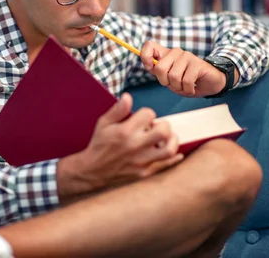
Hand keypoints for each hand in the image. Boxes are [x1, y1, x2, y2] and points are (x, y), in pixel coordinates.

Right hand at [57, 93, 182, 199]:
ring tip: (165, 138)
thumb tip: (128, 96)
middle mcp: (135, 146)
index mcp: (125, 131)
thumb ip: (117, 110)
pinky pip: (165, 165)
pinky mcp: (144, 173)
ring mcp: (141, 161)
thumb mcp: (103, 123)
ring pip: (168, 149)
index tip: (142, 119)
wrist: (92, 170)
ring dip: (172, 141)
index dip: (147, 114)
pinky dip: (174, 158)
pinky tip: (176, 153)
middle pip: (163, 130)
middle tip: (156, 127)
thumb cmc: (99, 144)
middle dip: (163, 125)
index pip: (149, 114)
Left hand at [140, 41, 230, 97]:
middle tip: (173, 84)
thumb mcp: (169, 79)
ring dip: (178, 87)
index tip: (150, 67)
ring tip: (184, 86)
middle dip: (165, 82)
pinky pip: (186, 81)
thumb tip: (149, 65)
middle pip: (160, 68)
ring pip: (173, 76)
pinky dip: (188, 90)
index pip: (149, 45)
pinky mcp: (197, 63)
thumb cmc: (187, 81)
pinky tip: (192, 88)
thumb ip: (158, 72)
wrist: (210, 84)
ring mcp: (187, 56)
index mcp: (166, 54)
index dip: (145, 56)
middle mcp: (175, 52)